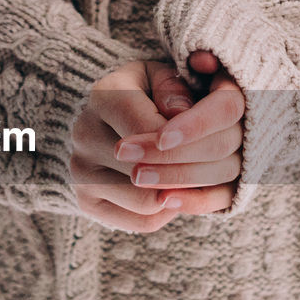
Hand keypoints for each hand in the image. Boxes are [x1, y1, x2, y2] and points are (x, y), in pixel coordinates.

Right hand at [69, 60, 196, 231]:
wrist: (108, 122)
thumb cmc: (147, 96)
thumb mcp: (162, 79)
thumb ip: (175, 88)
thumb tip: (182, 113)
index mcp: (103, 96)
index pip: (147, 127)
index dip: (183, 140)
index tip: (211, 142)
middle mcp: (84, 134)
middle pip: (146, 169)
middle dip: (188, 170)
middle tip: (218, 167)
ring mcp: (80, 172)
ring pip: (146, 200)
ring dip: (179, 194)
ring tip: (196, 180)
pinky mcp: (86, 202)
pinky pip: (141, 221)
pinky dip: (168, 212)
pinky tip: (176, 192)